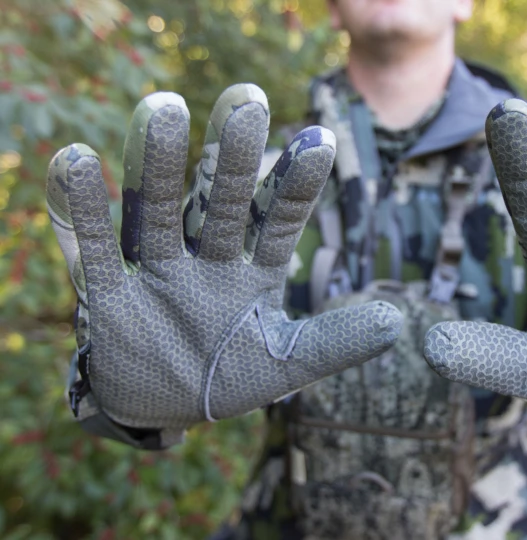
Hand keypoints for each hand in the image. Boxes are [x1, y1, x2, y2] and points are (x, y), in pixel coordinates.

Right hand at [47, 84, 401, 447]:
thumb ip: (336, 342)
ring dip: (158, 166)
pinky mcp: (109, 299)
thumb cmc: (229, 380)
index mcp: (254, 274)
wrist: (162, 411)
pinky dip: (81, 212)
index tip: (319, 139)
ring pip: (158, 213)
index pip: (279, 222)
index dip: (296, 184)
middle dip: (230, 157)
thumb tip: (399, 320)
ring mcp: (158, 274)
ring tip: (161, 107)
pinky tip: (74, 159)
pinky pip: (94, 252)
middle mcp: (207, 262)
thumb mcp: (288, 366)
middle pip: (219, 203)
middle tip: (245, 99)